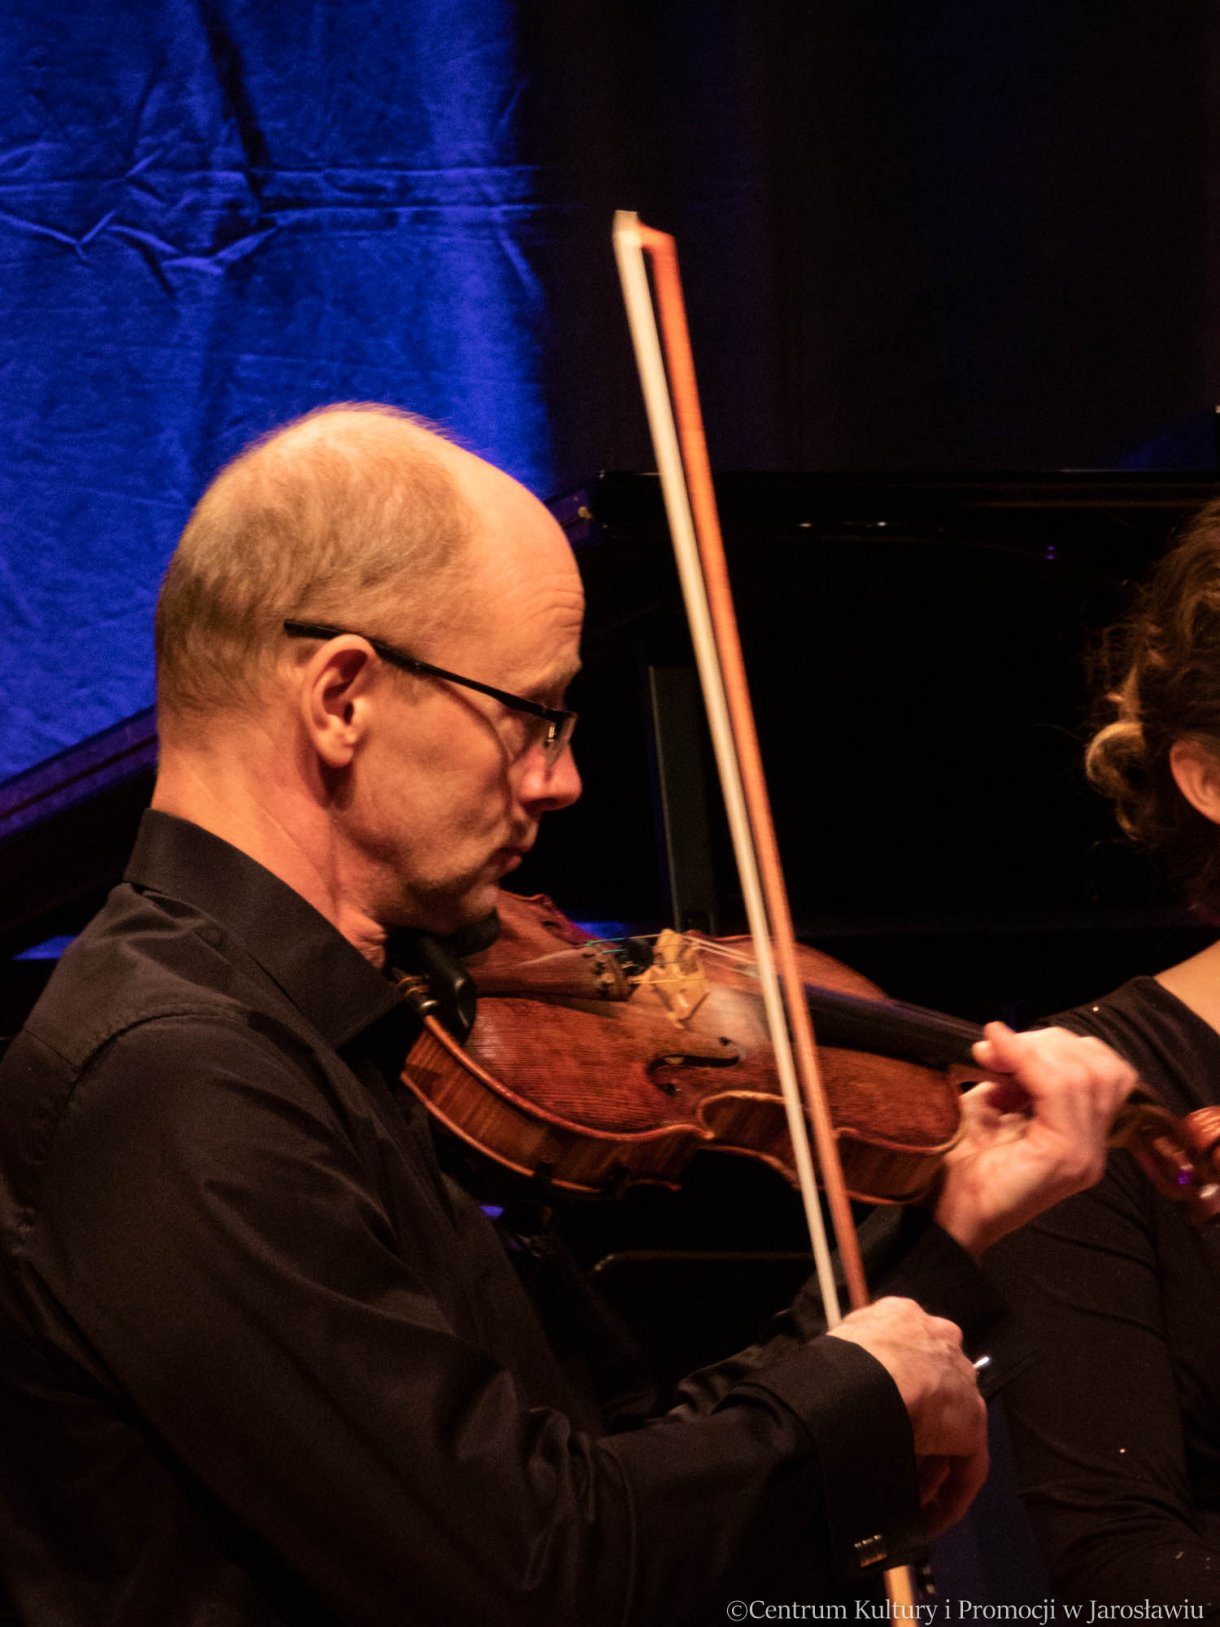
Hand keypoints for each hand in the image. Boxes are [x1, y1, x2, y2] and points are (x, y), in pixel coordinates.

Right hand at [828, 1296, 986, 1534]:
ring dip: (926, 1466)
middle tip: (891, 1459)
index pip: (905, 1351)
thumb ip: (852, 1360)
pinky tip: (928, 1519)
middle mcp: (940, 1340)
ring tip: (901, 1497)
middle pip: (932, 1389)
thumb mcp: (840, 1347)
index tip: (875, 1416)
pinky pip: (966, 1466)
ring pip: (947, 1429)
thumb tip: (837, 1390)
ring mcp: (961, 1381)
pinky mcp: (973, 1423)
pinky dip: (949, 1495)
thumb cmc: (840, 1362)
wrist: (867, 1378)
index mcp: (902, 1316)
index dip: (891, 1386)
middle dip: (915, 1425)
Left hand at [933, 1021, 1135, 1255]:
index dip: (1055, 1043)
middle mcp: (1093, 1145)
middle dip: (1046, 1042)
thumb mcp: (990, 1104)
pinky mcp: (1066, 1155)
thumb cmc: (961, 1163)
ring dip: (1035, 1050)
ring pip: (1084, 1074)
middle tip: (994, 1046)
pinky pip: (1060, 1090)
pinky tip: (995, 1055)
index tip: (1000, 1040)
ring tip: (992, 1054)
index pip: (1100, 1069)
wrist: (944, 1212)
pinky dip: (1027, 1061)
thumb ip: (1011, 1073)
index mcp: (1082, 1132)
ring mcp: (1084, 1153)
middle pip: (1098, 1066)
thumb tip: (1005, 1036)